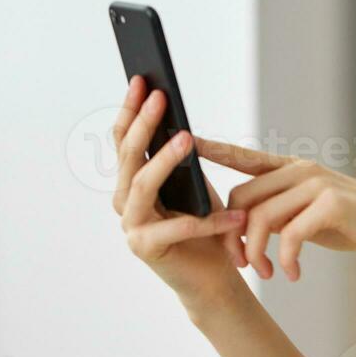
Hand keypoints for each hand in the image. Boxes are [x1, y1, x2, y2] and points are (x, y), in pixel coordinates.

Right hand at [112, 75, 248, 313]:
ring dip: (163, 160)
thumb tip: (178, 119)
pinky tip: (231, 211)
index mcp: (131, 183)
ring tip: (187, 138)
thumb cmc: (206, 226)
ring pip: (143, 187)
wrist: (211, 277)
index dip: (131, 110)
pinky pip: (177, 227)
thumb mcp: (195, 185)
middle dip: (143, 124)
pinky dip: (207, 219)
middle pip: (129, 158)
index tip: (142, 80)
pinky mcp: (147, 249)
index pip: (125, 140)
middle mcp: (123, 203)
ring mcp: (131, 227)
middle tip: (158, 97)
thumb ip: (179, 158)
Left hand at [196, 137, 355, 281]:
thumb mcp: (310, 213)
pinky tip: (292, 274)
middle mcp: (301, 170)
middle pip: (242, 199)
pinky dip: (284, 260)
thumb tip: (245, 225)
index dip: (214, 150)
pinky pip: (289, 235)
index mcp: (293, 169)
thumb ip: (280, 210)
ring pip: (261, 219)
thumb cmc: (353, 224)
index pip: (243, 157)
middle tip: (243, 265)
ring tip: (266, 274)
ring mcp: (316, 184)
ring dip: (257, 254)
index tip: (187, 143)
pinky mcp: (330, 204)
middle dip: (232, 237)